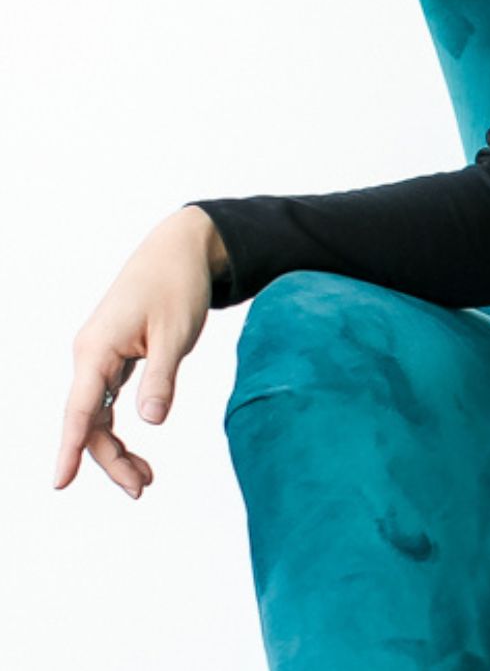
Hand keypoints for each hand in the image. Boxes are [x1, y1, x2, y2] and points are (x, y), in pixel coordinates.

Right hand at [54, 207, 219, 499]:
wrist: (179, 250)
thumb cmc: (177, 286)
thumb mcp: (176, 333)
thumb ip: (161, 378)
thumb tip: (150, 421)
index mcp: (97, 348)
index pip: (81, 408)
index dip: (70, 447)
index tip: (60, 482)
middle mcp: (90, 355)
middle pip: (89, 421)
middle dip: (109, 459)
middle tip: (141, 489)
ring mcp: (99, 356)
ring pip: (98, 415)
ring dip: (117, 448)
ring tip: (145, 479)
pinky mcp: (113, 356)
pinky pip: (107, 401)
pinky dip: (121, 426)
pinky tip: (138, 447)